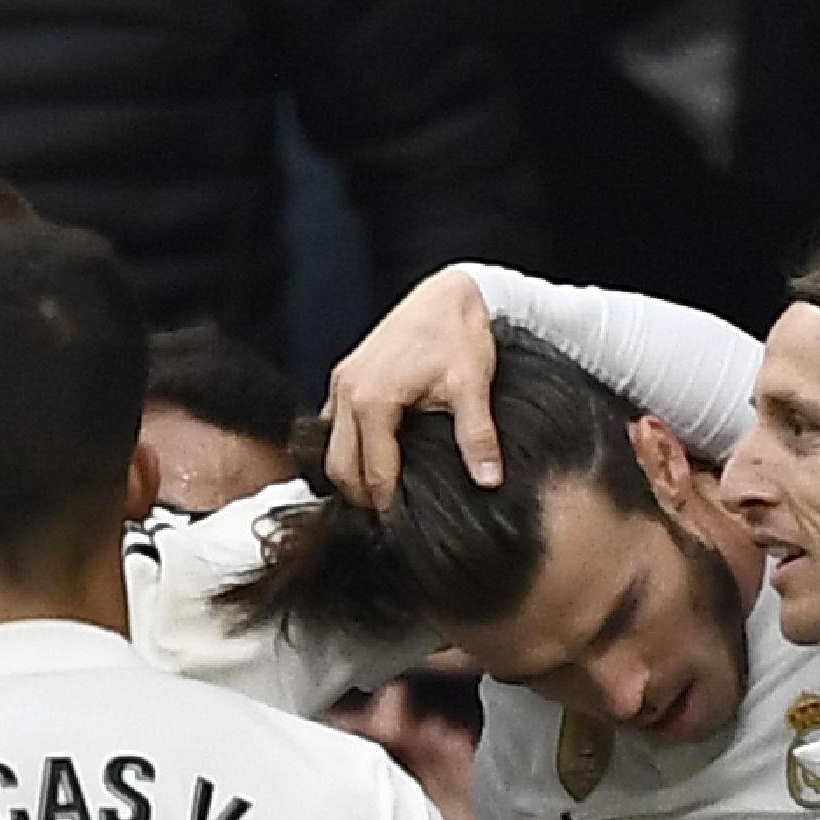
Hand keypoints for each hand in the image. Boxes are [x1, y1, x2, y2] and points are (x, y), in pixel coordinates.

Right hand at [326, 265, 509, 506]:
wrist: (448, 292)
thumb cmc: (459, 335)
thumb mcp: (473, 386)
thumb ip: (477, 437)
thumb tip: (488, 481)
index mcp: (373, 399)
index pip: (374, 473)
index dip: (389, 505)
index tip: (405, 527)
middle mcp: (347, 392)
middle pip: (340, 469)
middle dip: (363, 498)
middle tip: (392, 519)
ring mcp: (341, 384)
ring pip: (332, 450)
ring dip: (352, 476)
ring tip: (383, 496)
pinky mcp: (345, 377)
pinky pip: (333, 427)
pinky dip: (349, 450)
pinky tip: (376, 460)